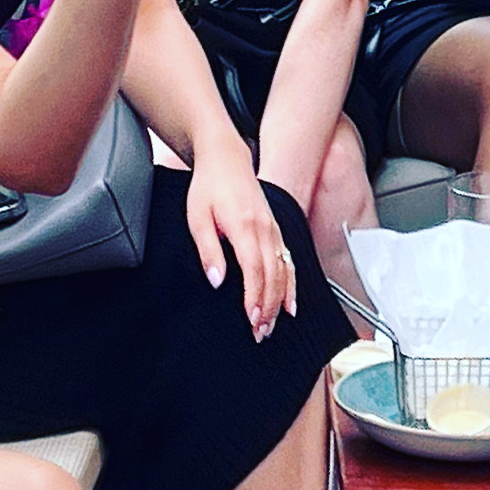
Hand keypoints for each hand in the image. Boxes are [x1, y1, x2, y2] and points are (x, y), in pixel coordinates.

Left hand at [185, 140, 296, 338]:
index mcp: (244, 226)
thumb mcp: (197, 217)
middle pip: (272, 275)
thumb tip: (216, 280)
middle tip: (260, 332)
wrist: (225, 157)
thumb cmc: (207, 186)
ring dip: (280, 300)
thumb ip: (208, 249)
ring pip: (284, 270)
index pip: (254, 270)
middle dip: (269, 307)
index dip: (255, 297)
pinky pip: (289, 260)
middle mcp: (264, 229)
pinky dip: (292, 284)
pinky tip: (291, 303)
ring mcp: (273, 228)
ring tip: (273, 325)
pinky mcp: (275, 228)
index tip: (252, 318)